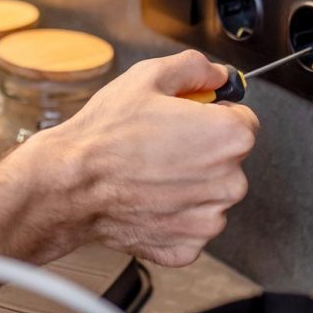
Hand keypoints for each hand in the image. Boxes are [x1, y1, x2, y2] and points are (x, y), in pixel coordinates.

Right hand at [18, 50, 257, 267]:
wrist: (69, 184)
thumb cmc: (105, 135)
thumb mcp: (147, 76)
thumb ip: (194, 67)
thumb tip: (216, 74)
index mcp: (229, 136)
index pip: (243, 120)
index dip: (210, 115)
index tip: (186, 118)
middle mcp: (229, 181)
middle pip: (227, 159)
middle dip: (200, 150)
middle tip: (158, 143)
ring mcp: (209, 218)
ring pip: (208, 193)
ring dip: (187, 183)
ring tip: (146, 170)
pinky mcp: (188, 245)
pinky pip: (189, 224)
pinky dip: (171, 213)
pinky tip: (145, 196)